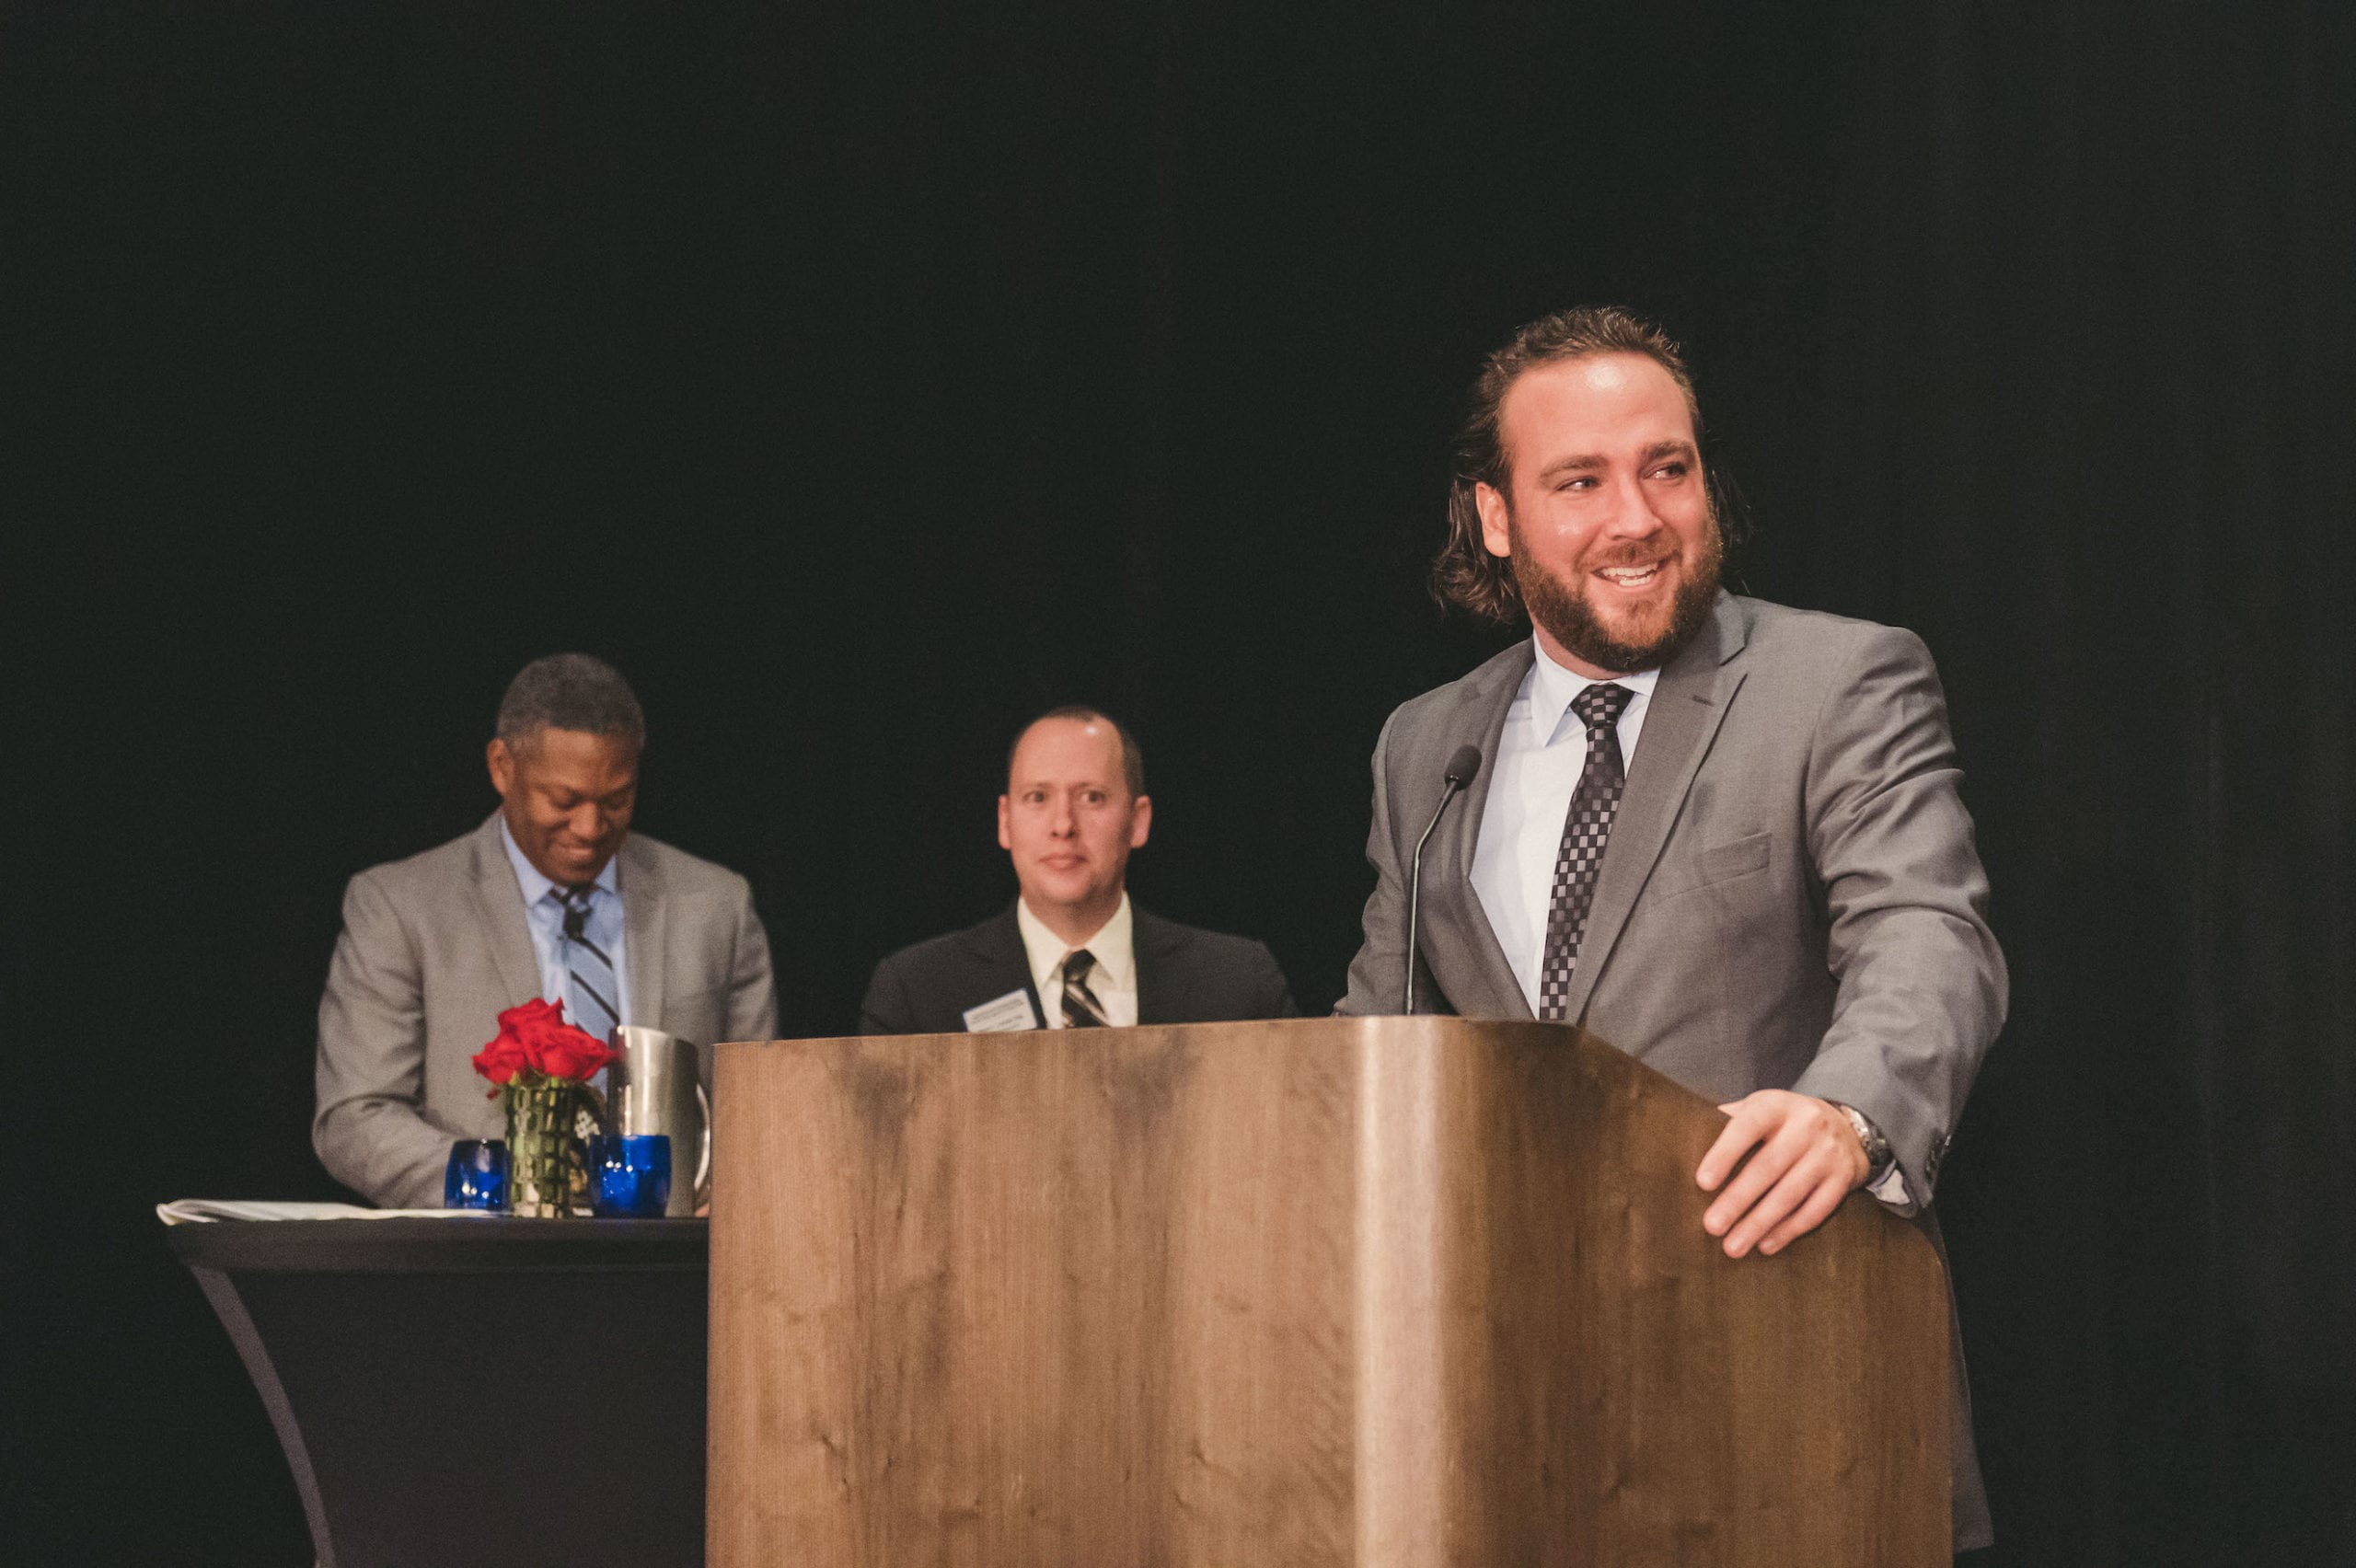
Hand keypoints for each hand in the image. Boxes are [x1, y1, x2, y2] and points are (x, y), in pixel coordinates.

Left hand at [1695, 1090, 1869, 1257]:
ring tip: (1733, 1246)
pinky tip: (1765, 1245)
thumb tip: (1684, 1139)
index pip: (1747, 1127)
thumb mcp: (1760, 1108)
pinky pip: (1815, 1210)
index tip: (1702, 1183)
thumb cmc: (1784, 1122)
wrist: (1846, 1127)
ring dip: (1759, 1223)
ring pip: (1791, 1194)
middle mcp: (1806, 1126)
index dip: (1724, 1154)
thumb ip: (1729, 1120)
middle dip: (1738, 1199)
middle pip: (1768, 1166)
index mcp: (1776, 1105)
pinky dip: (1788, 1230)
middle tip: (1712, 1226)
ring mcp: (1828, 1153)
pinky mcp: (1843, 1179)